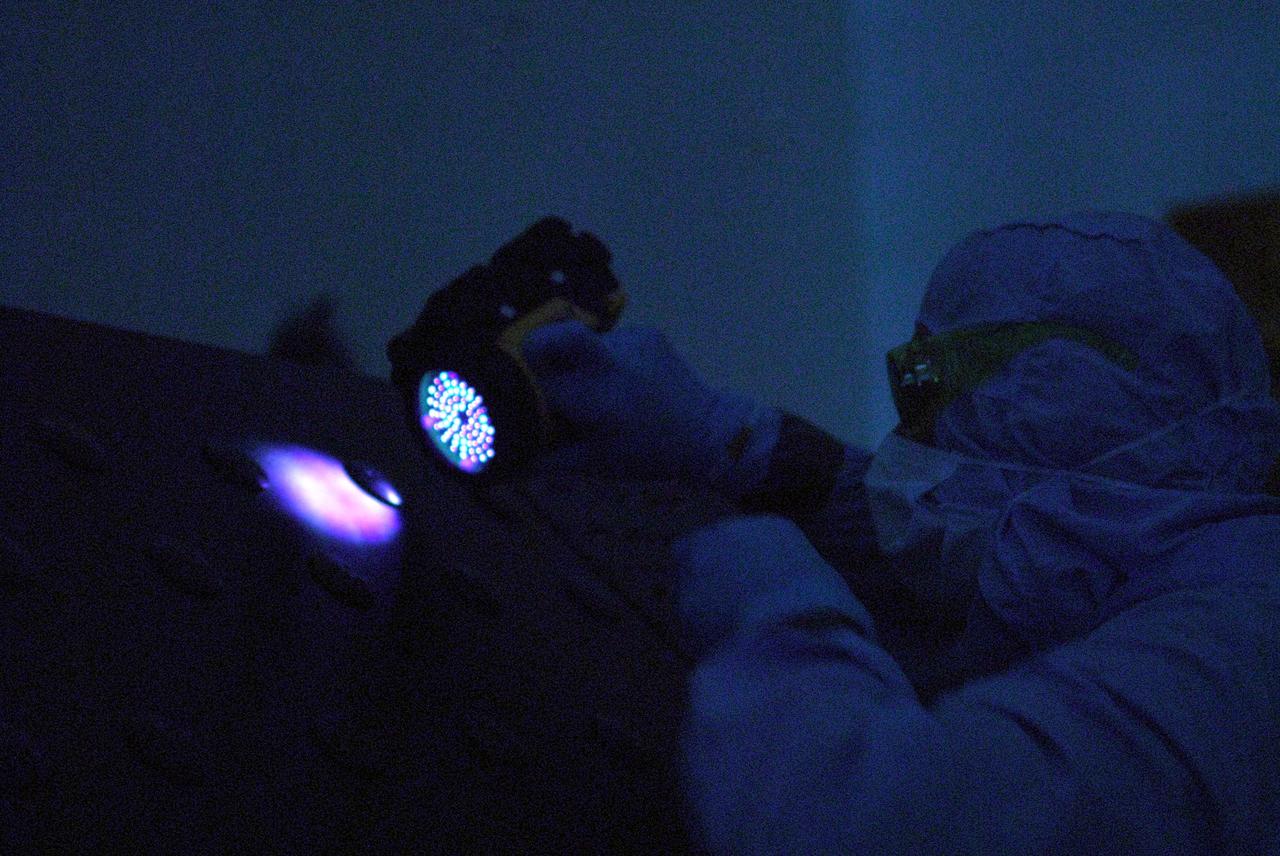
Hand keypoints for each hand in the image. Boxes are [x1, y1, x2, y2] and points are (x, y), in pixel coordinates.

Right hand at [520, 319, 763, 485]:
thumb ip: (550, 461)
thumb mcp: (597, 464)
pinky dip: (602, 355)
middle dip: (536, 344)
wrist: (709, 431)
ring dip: (576, 358)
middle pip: (559, 333)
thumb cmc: (650, 453)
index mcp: (596, 397)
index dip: (520, 386)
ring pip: (583, 337)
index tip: (514, 397)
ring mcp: (631, 341)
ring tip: (588, 383)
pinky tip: (617, 377)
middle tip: (532, 365)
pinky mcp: (647, 332)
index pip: (539, 380)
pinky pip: (609, 338)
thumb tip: (508, 461)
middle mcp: (612, 362)